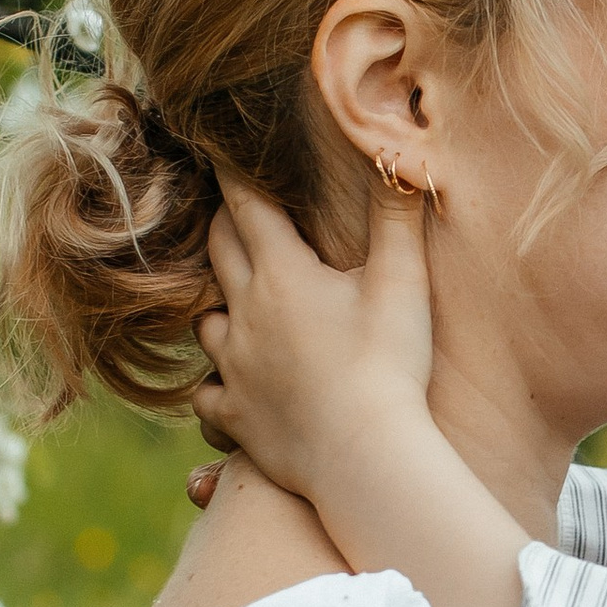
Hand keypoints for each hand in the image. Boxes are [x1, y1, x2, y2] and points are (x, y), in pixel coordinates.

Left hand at [192, 173, 434, 516]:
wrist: (365, 458)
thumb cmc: (389, 365)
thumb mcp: (402, 282)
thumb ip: (396, 215)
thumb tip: (398, 150)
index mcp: (282, 274)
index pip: (246, 206)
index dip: (232, 174)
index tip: (215, 149)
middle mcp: (245, 314)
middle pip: (218, 253)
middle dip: (224, 226)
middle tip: (233, 210)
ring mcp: (233, 368)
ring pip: (204, 323)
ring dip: (217, 305)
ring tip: (236, 302)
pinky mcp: (236, 417)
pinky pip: (206, 396)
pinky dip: (214, 386)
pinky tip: (229, 386)